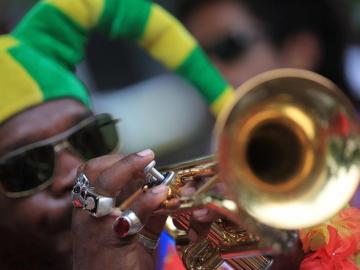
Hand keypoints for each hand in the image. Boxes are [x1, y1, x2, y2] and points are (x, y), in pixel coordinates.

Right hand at [72, 150, 168, 269]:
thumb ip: (148, 215)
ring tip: (151, 163)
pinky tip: (161, 193)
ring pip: (103, 183)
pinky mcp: (107, 239)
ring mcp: (93, 225)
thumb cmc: (118, 267)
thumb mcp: (134, 236)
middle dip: (121, 159)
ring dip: (129, 169)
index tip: (141, 159)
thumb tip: (165, 193)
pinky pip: (128, 212)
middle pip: (92, 170)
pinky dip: (147, 200)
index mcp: (89, 211)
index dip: (116, 161)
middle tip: (147, 157)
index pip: (91, 173)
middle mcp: (85, 214)